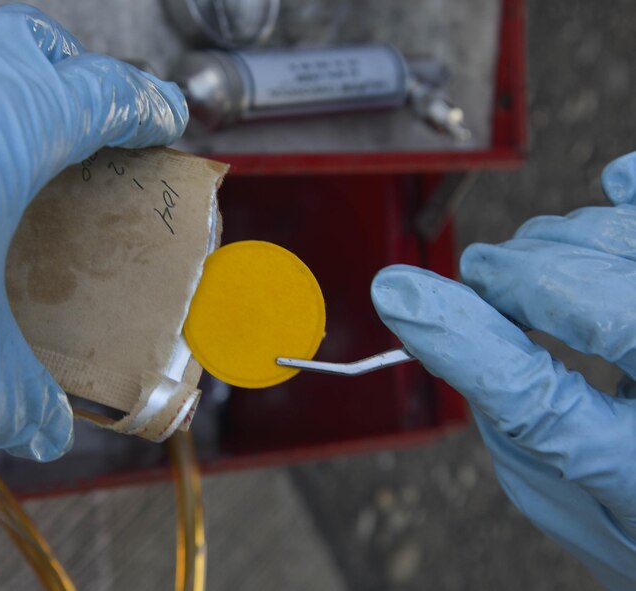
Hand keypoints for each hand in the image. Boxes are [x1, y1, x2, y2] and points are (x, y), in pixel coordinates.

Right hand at [371, 152, 635, 588]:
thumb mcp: (563, 478)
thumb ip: (503, 399)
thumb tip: (429, 312)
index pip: (537, 396)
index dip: (461, 335)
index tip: (402, 295)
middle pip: (589, 294)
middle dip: (512, 275)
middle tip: (480, 282)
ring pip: (625, 242)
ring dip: (561, 240)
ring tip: (532, 263)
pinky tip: (617, 182)